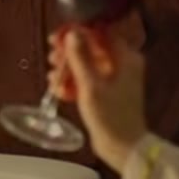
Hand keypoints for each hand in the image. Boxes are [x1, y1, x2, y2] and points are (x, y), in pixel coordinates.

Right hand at [49, 23, 148, 170]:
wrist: (123, 146)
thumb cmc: (111, 116)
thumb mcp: (90, 85)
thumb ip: (80, 57)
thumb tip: (72, 33)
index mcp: (126, 57)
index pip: (100, 32)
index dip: (78, 32)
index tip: (59, 37)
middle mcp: (123, 64)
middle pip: (92, 47)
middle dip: (70, 52)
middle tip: (52, 56)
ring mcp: (115, 79)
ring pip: (87, 64)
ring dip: (68, 67)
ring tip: (53, 75)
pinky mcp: (107, 91)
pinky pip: (88, 79)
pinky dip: (74, 81)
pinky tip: (58, 88)